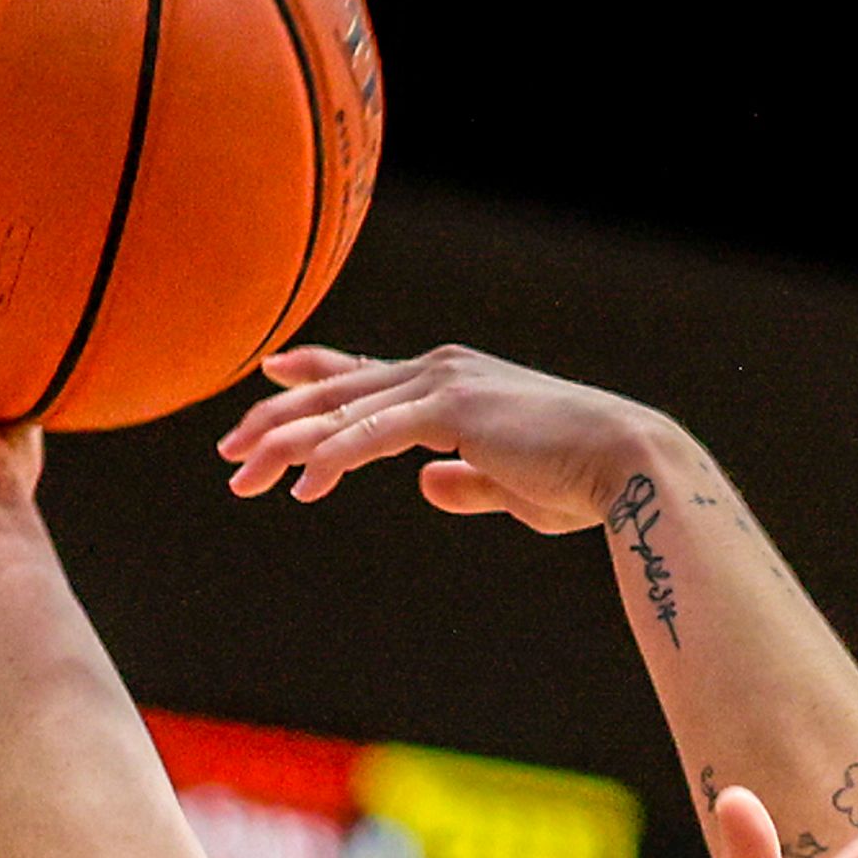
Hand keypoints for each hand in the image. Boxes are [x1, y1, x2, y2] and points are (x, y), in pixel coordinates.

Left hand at [217, 343, 674, 518]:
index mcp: (453, 382)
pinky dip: (332, 460)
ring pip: (341, 411)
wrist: (628, 465)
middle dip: (277, 421)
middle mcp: (440, 370)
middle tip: (229, 450)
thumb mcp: (510, 485)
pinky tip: (301, 487)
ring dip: (286, 445)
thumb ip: (465, 481)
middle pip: (337, 391)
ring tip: (243, 473)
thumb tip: (426, 485)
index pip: (365, 372)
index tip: (269, 372)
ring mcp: (443, 385)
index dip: (312, 371)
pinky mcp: (451, 411)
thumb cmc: (581, 480)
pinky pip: (372, 434)